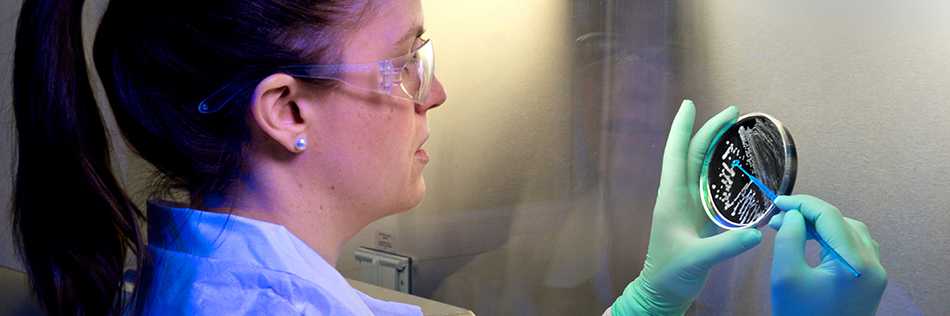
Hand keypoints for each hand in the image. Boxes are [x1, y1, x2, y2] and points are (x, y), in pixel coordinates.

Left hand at [612, 100, 762, 315]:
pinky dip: (724, 172)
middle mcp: (679, 196)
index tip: (690, 103)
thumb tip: (755, 233)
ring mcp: (689, 206)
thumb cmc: (670, 274)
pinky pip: (712, 187)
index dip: (682, 127)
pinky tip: (737, 167)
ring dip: (717, 148)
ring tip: (735, 130)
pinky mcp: (699, 218)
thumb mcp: (698, 259)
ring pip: (702, 168)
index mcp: (673, 198)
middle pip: (695, 154)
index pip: (677, 153)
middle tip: (733, 111)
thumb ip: (726, 246)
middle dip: (710, 130)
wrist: (661, 291)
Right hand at [768, 195, 886, 315]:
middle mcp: (873, 264)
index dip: (801, 204)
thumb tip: (795, 216)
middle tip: (779, 220)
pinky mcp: (870, 280)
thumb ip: (789, 238)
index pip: (830, 216)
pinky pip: (855, 247)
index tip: (776, 203)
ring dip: (822, 225)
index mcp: (856, 262)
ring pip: (851, 232)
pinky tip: (814, 243)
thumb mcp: (785, 276)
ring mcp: (876, 273)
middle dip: (810, 215)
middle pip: (842, 222)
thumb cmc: (800, 315)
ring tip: (794, 229)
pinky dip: (833, 238)